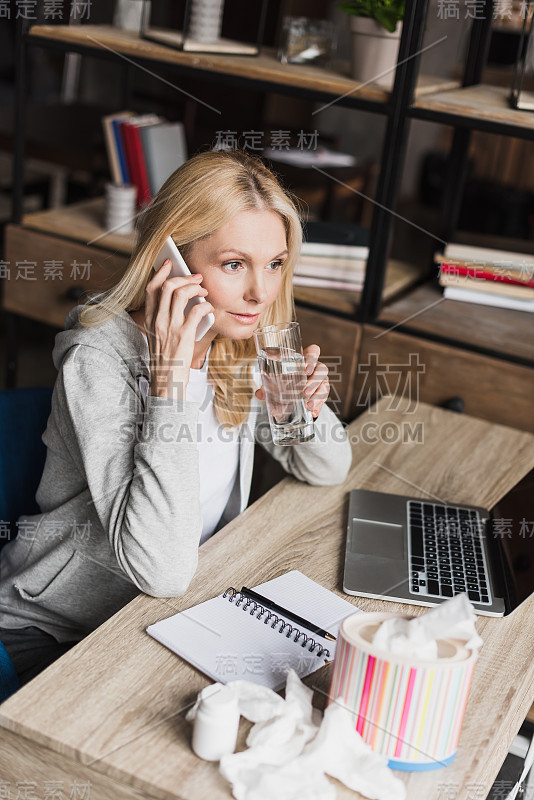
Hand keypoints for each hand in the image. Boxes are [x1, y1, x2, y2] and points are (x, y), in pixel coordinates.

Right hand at [144, 259, 213, 400]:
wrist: (166, 382)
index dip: (160, 273)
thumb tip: (185, 303)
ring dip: (194, 287)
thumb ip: (167, 320)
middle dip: (183, 276)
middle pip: (166, 286)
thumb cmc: (167, 360)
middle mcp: (158, 321)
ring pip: (179, 294)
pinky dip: (205, 305)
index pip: (150, 289)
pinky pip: (196, 310)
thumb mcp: (160, 337)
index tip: (169, 264)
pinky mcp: (184, 335)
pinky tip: (209, 308)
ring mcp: (170, 327)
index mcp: (150, 320)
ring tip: (203, 291)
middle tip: (196, 277)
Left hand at [254, 344, 329, 419]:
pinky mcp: (323, 392)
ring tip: (308, 405)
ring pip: (324, 385)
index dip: (312, 358)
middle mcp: (316, 368)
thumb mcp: (276, 379)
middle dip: (314, 381)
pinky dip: (319, 406)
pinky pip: (324, 398)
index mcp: (305, 359)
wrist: (293, 390)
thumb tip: (259, 393)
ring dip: (317, 396)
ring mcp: (321, 380)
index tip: (305, 369)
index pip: (314, 351)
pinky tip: (313, 412)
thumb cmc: (285, 378)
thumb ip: (268, 385)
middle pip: (322, 369)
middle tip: (303, 392)